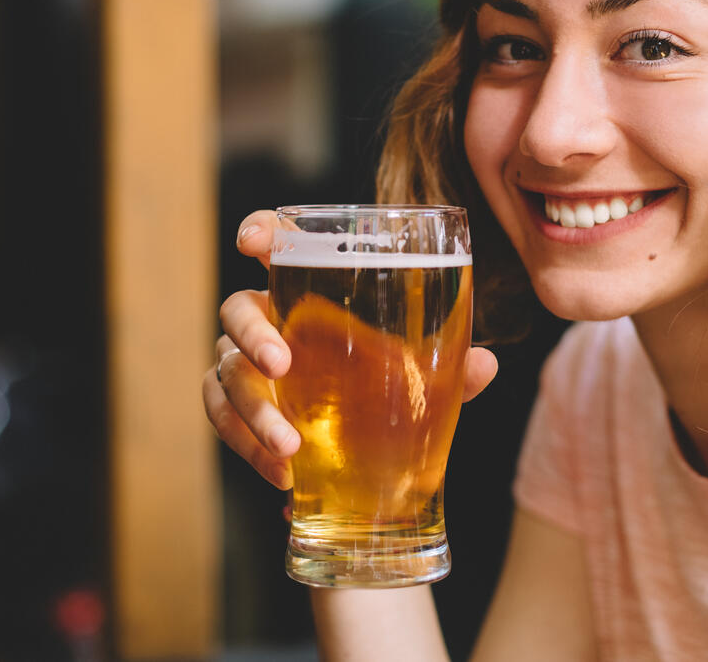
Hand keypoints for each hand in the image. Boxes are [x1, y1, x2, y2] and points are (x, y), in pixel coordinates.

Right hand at [203, 209, 499, 489]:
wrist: (365, 450)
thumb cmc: (386, 387)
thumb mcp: (422, 377)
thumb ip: (450, 368)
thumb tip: (485, 364)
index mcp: (308, 291)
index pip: (276, 246)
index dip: (260, 233)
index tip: (251, 241)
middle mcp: (268, 321)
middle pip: (237, 310)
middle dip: (253, 334)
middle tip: (282, 366)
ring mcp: (244, 366)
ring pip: (223, 374)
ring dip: (252, 409)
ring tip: (290, 445)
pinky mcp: (235, 410)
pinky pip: (223, 421)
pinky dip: (248, 447)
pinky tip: (284, 475)